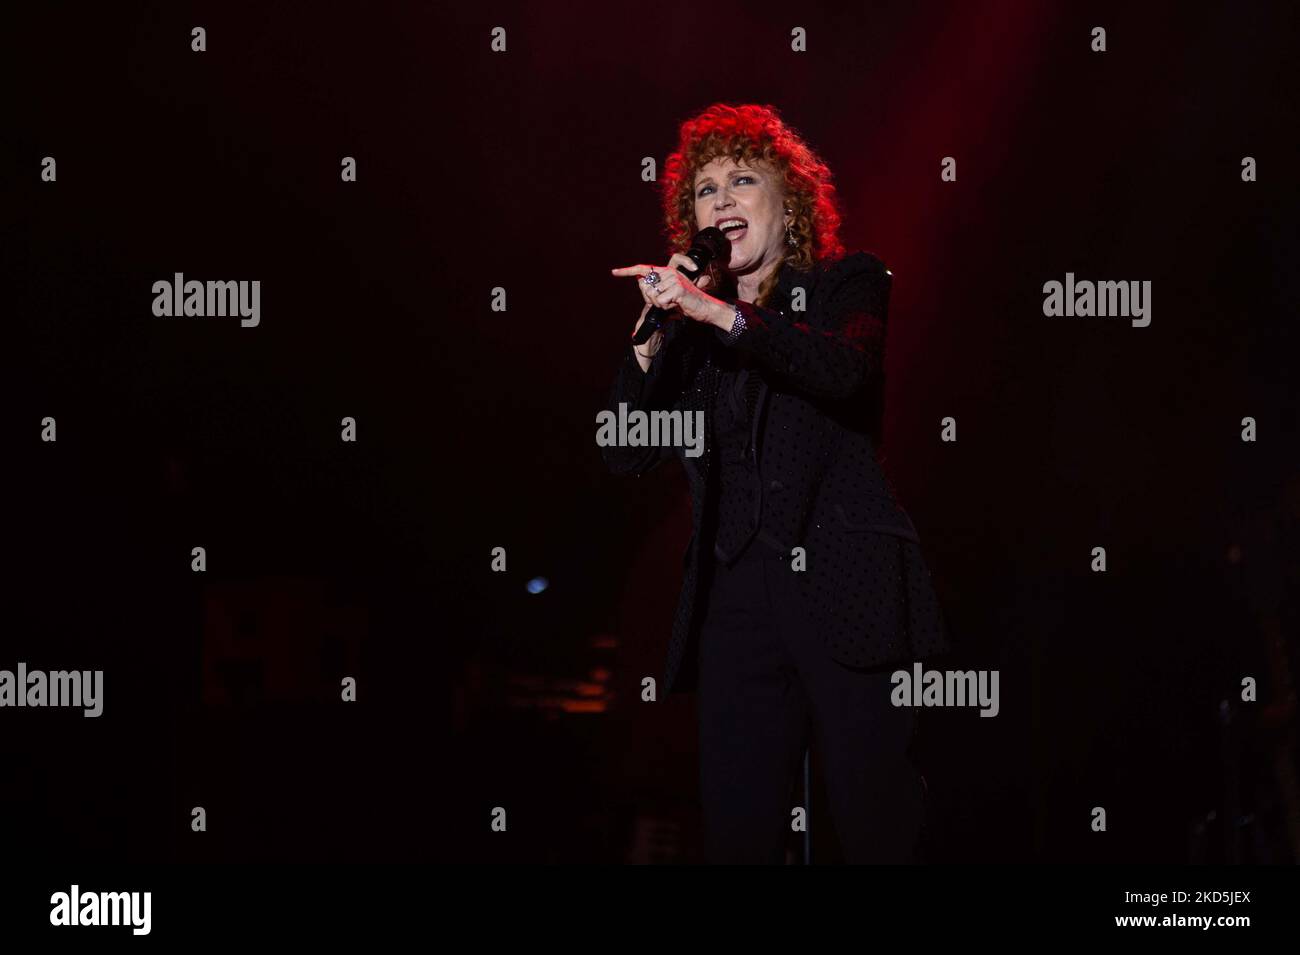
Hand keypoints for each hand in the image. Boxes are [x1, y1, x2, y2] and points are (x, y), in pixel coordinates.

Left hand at [610, 254, 728, 326]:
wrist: (704, 309)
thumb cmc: (686, 303)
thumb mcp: (667, 295)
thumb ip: (655, 289)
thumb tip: (641, 282)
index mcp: (667, 271)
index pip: (643, 268)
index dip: (627, 270)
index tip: (614, 271)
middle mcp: (669, 272)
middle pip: (645, 287)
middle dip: (650, 299)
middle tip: (665, 303)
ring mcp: (674, 278)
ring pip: (652, 296)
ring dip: (660, 305)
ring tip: (673, 304)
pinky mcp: (677, 288)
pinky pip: (660, 301)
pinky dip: (666, 307)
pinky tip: (676, 305)